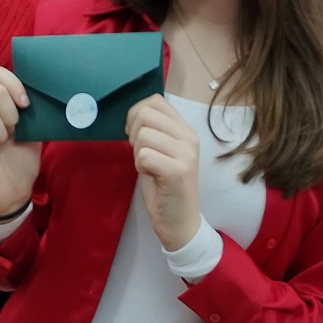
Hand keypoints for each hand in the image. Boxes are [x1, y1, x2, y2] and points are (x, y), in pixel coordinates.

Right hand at [0, 67, 40, 217]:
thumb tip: (40, 90)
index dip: (16, 86)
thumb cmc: (19, 162)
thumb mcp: (32, 131)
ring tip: (0, 148)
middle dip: (13, 116)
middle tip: (11, 135)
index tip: (26, 106)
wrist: (12, 194)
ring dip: (3, 135)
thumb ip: (31, 109)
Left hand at [126, 95, 199, 251]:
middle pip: (145, 115)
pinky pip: (144, 156)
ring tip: (149, 167)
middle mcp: (189, 137)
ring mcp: (186, 154)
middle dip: (133, 134)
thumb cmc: (165, 186)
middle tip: (142, 154)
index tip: (136, 135)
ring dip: (137, 153)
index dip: (136, 114)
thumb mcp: (161, 151)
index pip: (155, 101)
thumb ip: (154, 130)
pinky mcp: (178, 171)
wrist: (179, 221)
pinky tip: (151, 176)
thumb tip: (133, 113)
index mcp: (185, 129)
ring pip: (143, 136)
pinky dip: (140, 167)